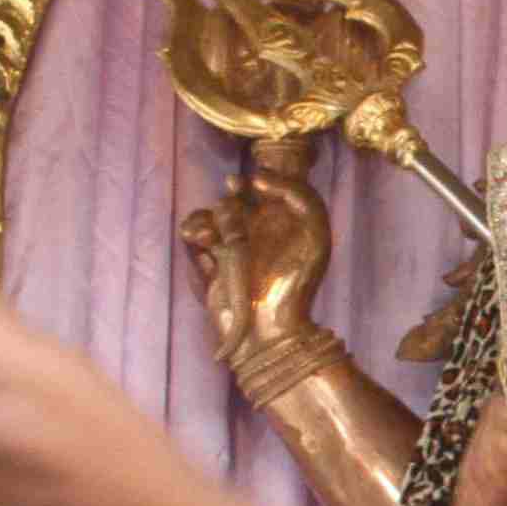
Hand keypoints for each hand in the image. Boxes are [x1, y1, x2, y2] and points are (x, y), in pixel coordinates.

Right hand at [176, 162, 337, 373]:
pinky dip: (194, 230)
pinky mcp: (208, 260)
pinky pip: (192, 232)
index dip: (246, 181)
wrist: (271, 326)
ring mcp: (228, 244)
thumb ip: (295, 193)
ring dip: (210, 221)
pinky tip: (202, 239)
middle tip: (238, 228)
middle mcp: (253, 229)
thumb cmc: (298, 281)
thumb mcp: (314, 230)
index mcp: (279, 219)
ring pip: (210, 214)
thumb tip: (255, 178)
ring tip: (213, 239)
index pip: (257, 186)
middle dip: (230, 208)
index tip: (240, 185)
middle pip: (231, 200)